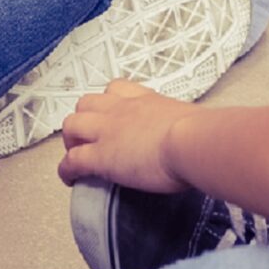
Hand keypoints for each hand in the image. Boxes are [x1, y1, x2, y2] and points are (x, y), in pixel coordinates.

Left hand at [58, 79, 199, 192]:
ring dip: (70, 141)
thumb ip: (185, 125)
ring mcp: (107, 131)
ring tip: (75, 156)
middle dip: (82, 119)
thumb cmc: (201, 134)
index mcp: (144, 100)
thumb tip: (197, 139)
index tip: (110, 114)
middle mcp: (121, 110)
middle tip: (88, 138)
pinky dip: (66, 170)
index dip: (107, 102)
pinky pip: (71, 161)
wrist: (193, 141)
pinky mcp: (100, 156)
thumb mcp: (191, 120)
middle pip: (86, 103)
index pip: (116, 88)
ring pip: (71, 126)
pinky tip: (69, 179)